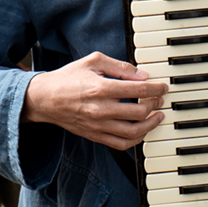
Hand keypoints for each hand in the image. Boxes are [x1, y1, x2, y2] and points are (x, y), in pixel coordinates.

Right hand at [22, 52, 168, 150]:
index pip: (138, 89)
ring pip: (133, 131)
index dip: (156, 88)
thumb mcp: (94, 62)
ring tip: (157, 116)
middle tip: (159, 99)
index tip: (163, 87)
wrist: (44, 98)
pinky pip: (121, 144)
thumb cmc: (68, 78)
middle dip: (155, 104)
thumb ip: (120, 67)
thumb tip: (142, 76)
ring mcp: (98, 125)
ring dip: (150, 124)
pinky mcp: (95, 135)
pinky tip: (142, 130)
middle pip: (139, 111)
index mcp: (101, 88)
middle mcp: (100, 109)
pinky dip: (136, 139)